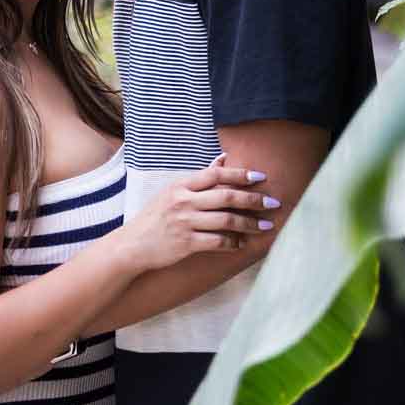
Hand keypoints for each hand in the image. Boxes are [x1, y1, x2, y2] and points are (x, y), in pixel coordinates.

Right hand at [124, 160, 277, 270]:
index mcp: (181, 186)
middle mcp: (183, 202)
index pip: (216, 174)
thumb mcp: (172, 192)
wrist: (131, 246)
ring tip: (266, 226)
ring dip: (250, 223)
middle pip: (226, 196)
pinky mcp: (185, 243)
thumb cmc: (155, 217)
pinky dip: (233, 242)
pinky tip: (242, 243)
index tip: (261, 177)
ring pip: (226, 220)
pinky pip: (217, 241)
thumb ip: (199, 179)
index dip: (240, 174)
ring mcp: (184, 222)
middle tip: (273, 203)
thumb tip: (223, 158)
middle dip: (254, 199)